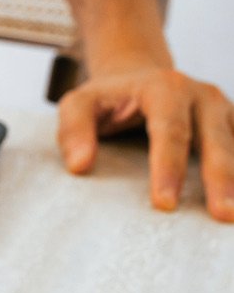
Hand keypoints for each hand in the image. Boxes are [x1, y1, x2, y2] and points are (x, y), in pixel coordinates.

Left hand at [57, 64, 233, 221]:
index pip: (170, 131)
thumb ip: (74, 130)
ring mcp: (222, 109)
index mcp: (164, 87)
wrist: (137, 77)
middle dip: (221, 178)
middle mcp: (201, 95)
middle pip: (216, 140)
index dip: (168, 167)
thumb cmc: (105, 99)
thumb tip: (80, 165)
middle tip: (223, 214)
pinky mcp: (233, 123)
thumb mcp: (78, 105)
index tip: (165, 203)